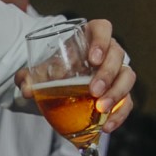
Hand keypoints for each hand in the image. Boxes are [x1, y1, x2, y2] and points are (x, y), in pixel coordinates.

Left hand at [15, 19, 134, 130]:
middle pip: (117, 55)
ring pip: (127, 77)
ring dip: (117, 93)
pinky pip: (127, 102)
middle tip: (93, 90)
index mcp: (90, 37)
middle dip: (107, 73)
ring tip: (101, 108)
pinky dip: (119, 115)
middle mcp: (108, 52)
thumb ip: (28, 77)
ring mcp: (117, 72)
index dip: (101, 41)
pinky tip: (107, 126)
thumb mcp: (39, 71)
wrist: (58, 87)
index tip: (93, 58)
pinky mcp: (121, 93)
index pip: (102, 29)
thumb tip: (27, 89)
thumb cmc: (53, 70)